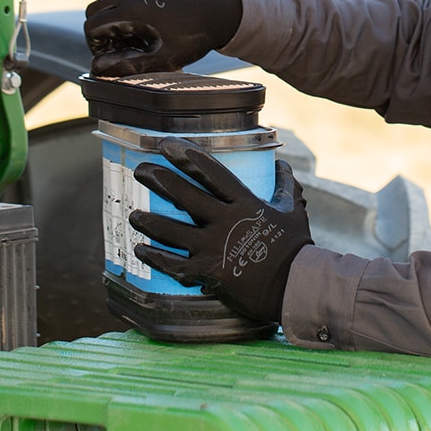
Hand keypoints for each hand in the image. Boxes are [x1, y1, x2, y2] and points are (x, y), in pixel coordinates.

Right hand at [84, 0, 241, 75]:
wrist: (223, 9)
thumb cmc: (194, 38)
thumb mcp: (162, 59)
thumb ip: (126, 64)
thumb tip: (96, 68)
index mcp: (131, 9)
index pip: (92, 24)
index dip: (96, 44)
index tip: (110, 55)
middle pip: (97, 8)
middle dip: (103, 29)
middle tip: (123, 46)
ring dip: (119, 16)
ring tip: (144, 36)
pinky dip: (135, 4)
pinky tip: (157, 20)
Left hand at [129, 137, 311, 323]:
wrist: (297, 285)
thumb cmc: (296, 247)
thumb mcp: (293, 210)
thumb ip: (284, 185)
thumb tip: (282, 164)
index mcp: (245, 203)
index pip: (211, 172)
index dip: (187, 156)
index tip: (167, 145)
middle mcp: (225, 221)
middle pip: (185, 195)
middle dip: (159, 179)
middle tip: (140, 170)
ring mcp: (214, 247)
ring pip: (171, 230)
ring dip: (148, 221)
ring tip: (133, 215)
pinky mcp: (208, 272)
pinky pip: (174, 264)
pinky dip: (156, 257)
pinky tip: (141, 251)